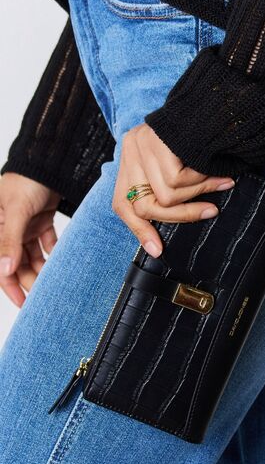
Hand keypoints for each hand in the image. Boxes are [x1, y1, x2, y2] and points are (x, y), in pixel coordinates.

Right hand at [0, 173, 60, 306]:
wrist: (49, 161)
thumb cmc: (27, 180)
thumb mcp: (16, 212)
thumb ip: (10, 241)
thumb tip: (5, 269)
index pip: (1, 264)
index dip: (10, 285)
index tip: (23, 302)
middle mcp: (8, 229)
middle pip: (17, 263)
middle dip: (29, 280)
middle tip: (43, 297)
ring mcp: (24, 226)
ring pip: (32, 256)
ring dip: (41, 269)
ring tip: (53, 284)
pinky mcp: (39, 222)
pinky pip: (46, 244)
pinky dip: (52, 253)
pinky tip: (59, 264)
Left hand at [112, 123, 234, 256]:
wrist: (222, 98)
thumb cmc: (204, 134)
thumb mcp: (179, 164)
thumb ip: (169, 187)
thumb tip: (175, 225)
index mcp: (132, 156)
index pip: (123, 204)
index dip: (139, 230)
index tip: (158, 250)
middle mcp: (131, 149)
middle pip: (143, 206)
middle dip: (180, 216)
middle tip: (210, 212)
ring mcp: (141, 144)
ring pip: (164, 197)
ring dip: (197, 194)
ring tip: (221, 182)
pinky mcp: (157, 143)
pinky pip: (177, 182)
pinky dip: (202, 182)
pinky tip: (219, 172)